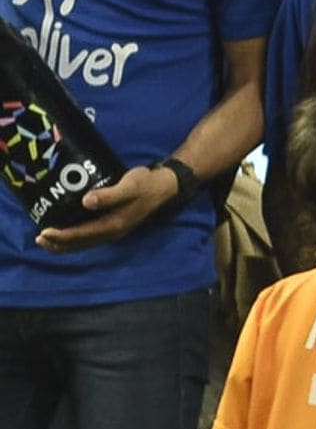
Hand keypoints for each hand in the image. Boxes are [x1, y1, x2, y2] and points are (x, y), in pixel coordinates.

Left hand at [34, 165, 179, 252]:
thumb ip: (109, 195)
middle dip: (60, 244)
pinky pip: (91, 236)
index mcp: (114, 225)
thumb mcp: (129, 186)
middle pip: (82, 243)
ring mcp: (114, 230)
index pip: (83, 234)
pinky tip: (67, 232)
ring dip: (66, 244)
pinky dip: (76, 238)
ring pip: (86, 242)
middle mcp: (113, 231)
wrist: (164, 186)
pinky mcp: (114, 224)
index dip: (63, 235)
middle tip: (38, 240)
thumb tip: (86, 201)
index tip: (44, 232)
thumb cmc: (145, 184)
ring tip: (47, 241)